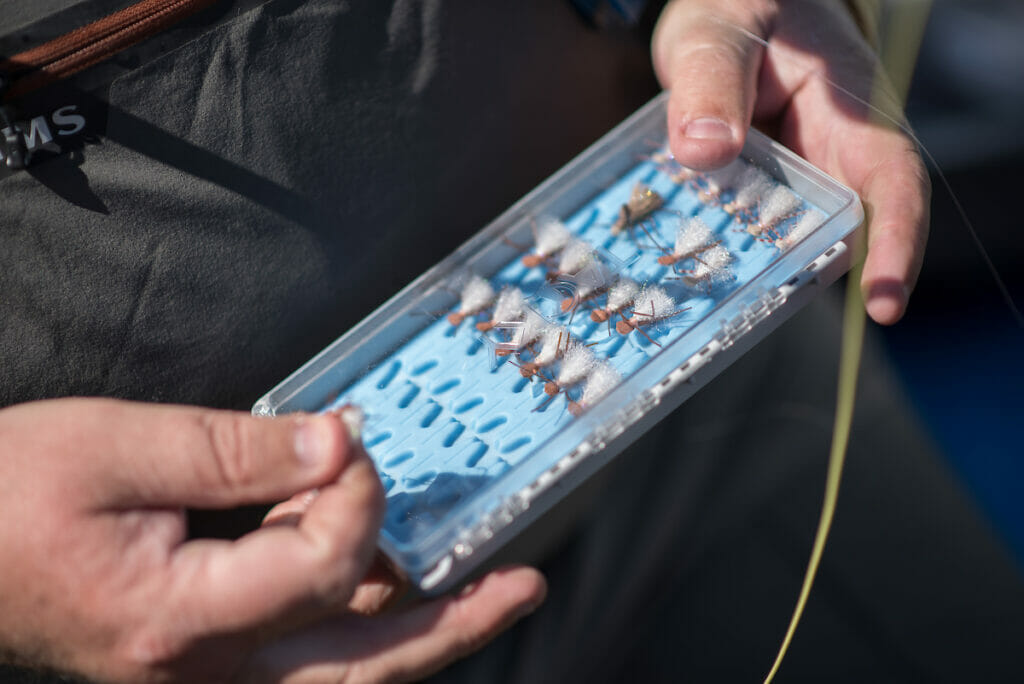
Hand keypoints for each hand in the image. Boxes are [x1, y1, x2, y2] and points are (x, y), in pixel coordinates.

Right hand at [0, 398, 544, 682]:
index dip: (357, 496)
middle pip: (359, 667)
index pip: (323, 568)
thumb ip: (239, 451)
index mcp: (179, 620)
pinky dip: (358, 620)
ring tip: (487, 592)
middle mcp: (200, 671)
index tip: (350, 441)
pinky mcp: (200, 655)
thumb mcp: (118, 446)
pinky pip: (304, 654)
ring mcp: (202, 674)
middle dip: (452, 624)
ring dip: (417, 631)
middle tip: (523, 587)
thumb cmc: (9, 493)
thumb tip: (340, 444)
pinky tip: (390, 579)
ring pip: (339, 673)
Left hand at [653, 0, 929, 323]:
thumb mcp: (719, 28)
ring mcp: (797, 178)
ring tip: (703, 304)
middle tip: (750, 315)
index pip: (892, 183)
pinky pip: (749, 229)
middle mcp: (833, 155)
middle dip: (802, 278)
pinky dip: (721, 249)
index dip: (896, 245)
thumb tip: (704, 149)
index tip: (885, 305)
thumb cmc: (739, 6)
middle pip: (840, 231)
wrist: (730, 9)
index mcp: (851, 111)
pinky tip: (679, 271)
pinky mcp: (761, 191)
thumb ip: (712, 79)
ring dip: (754, 272)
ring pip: (789, 239)